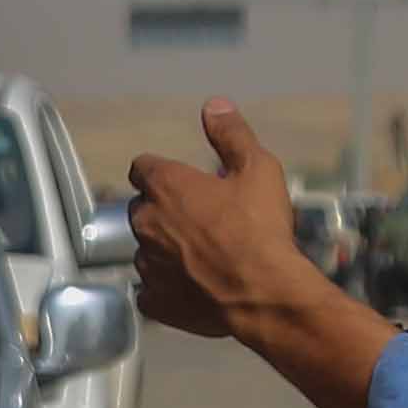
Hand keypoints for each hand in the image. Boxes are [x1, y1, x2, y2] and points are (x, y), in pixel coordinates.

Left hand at [121, 102, 313, 344]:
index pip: (143, 167)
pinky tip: (192, 286)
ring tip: (203, 255)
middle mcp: (146, 223)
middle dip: (164, 209)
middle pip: (142, 208)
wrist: (264, 294)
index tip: (180, 178)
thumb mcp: (257, 168)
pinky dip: (166, 287)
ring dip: (166, 248)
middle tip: (201, 217)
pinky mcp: (154, 301)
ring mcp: (147, 265)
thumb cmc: (261, 228)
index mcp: (166, 186)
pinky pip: (150, 290)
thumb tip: (213, 106)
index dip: (160, 170)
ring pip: (147, 249)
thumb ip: (231, 134)